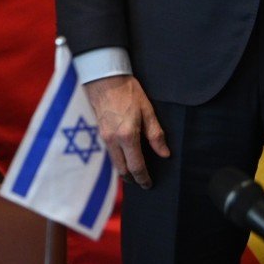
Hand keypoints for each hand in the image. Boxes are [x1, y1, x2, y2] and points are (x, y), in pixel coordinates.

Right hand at [83, 74, 168, 188]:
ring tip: (134, 172)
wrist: (103, 78)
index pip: (136, 166)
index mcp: (127, 136)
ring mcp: (103, 137)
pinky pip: (109, 152)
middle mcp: (113, 140)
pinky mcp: (99, 132)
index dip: (143, 178)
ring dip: (123, 169)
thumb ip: (156, 135)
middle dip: (132, 178)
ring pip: (114, 162)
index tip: (148, 184)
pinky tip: (123, 157)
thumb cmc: (127, 92)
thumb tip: (164, 153)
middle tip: (141, 182)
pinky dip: (117, 159)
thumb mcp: (147, 111)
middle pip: (122, 169)